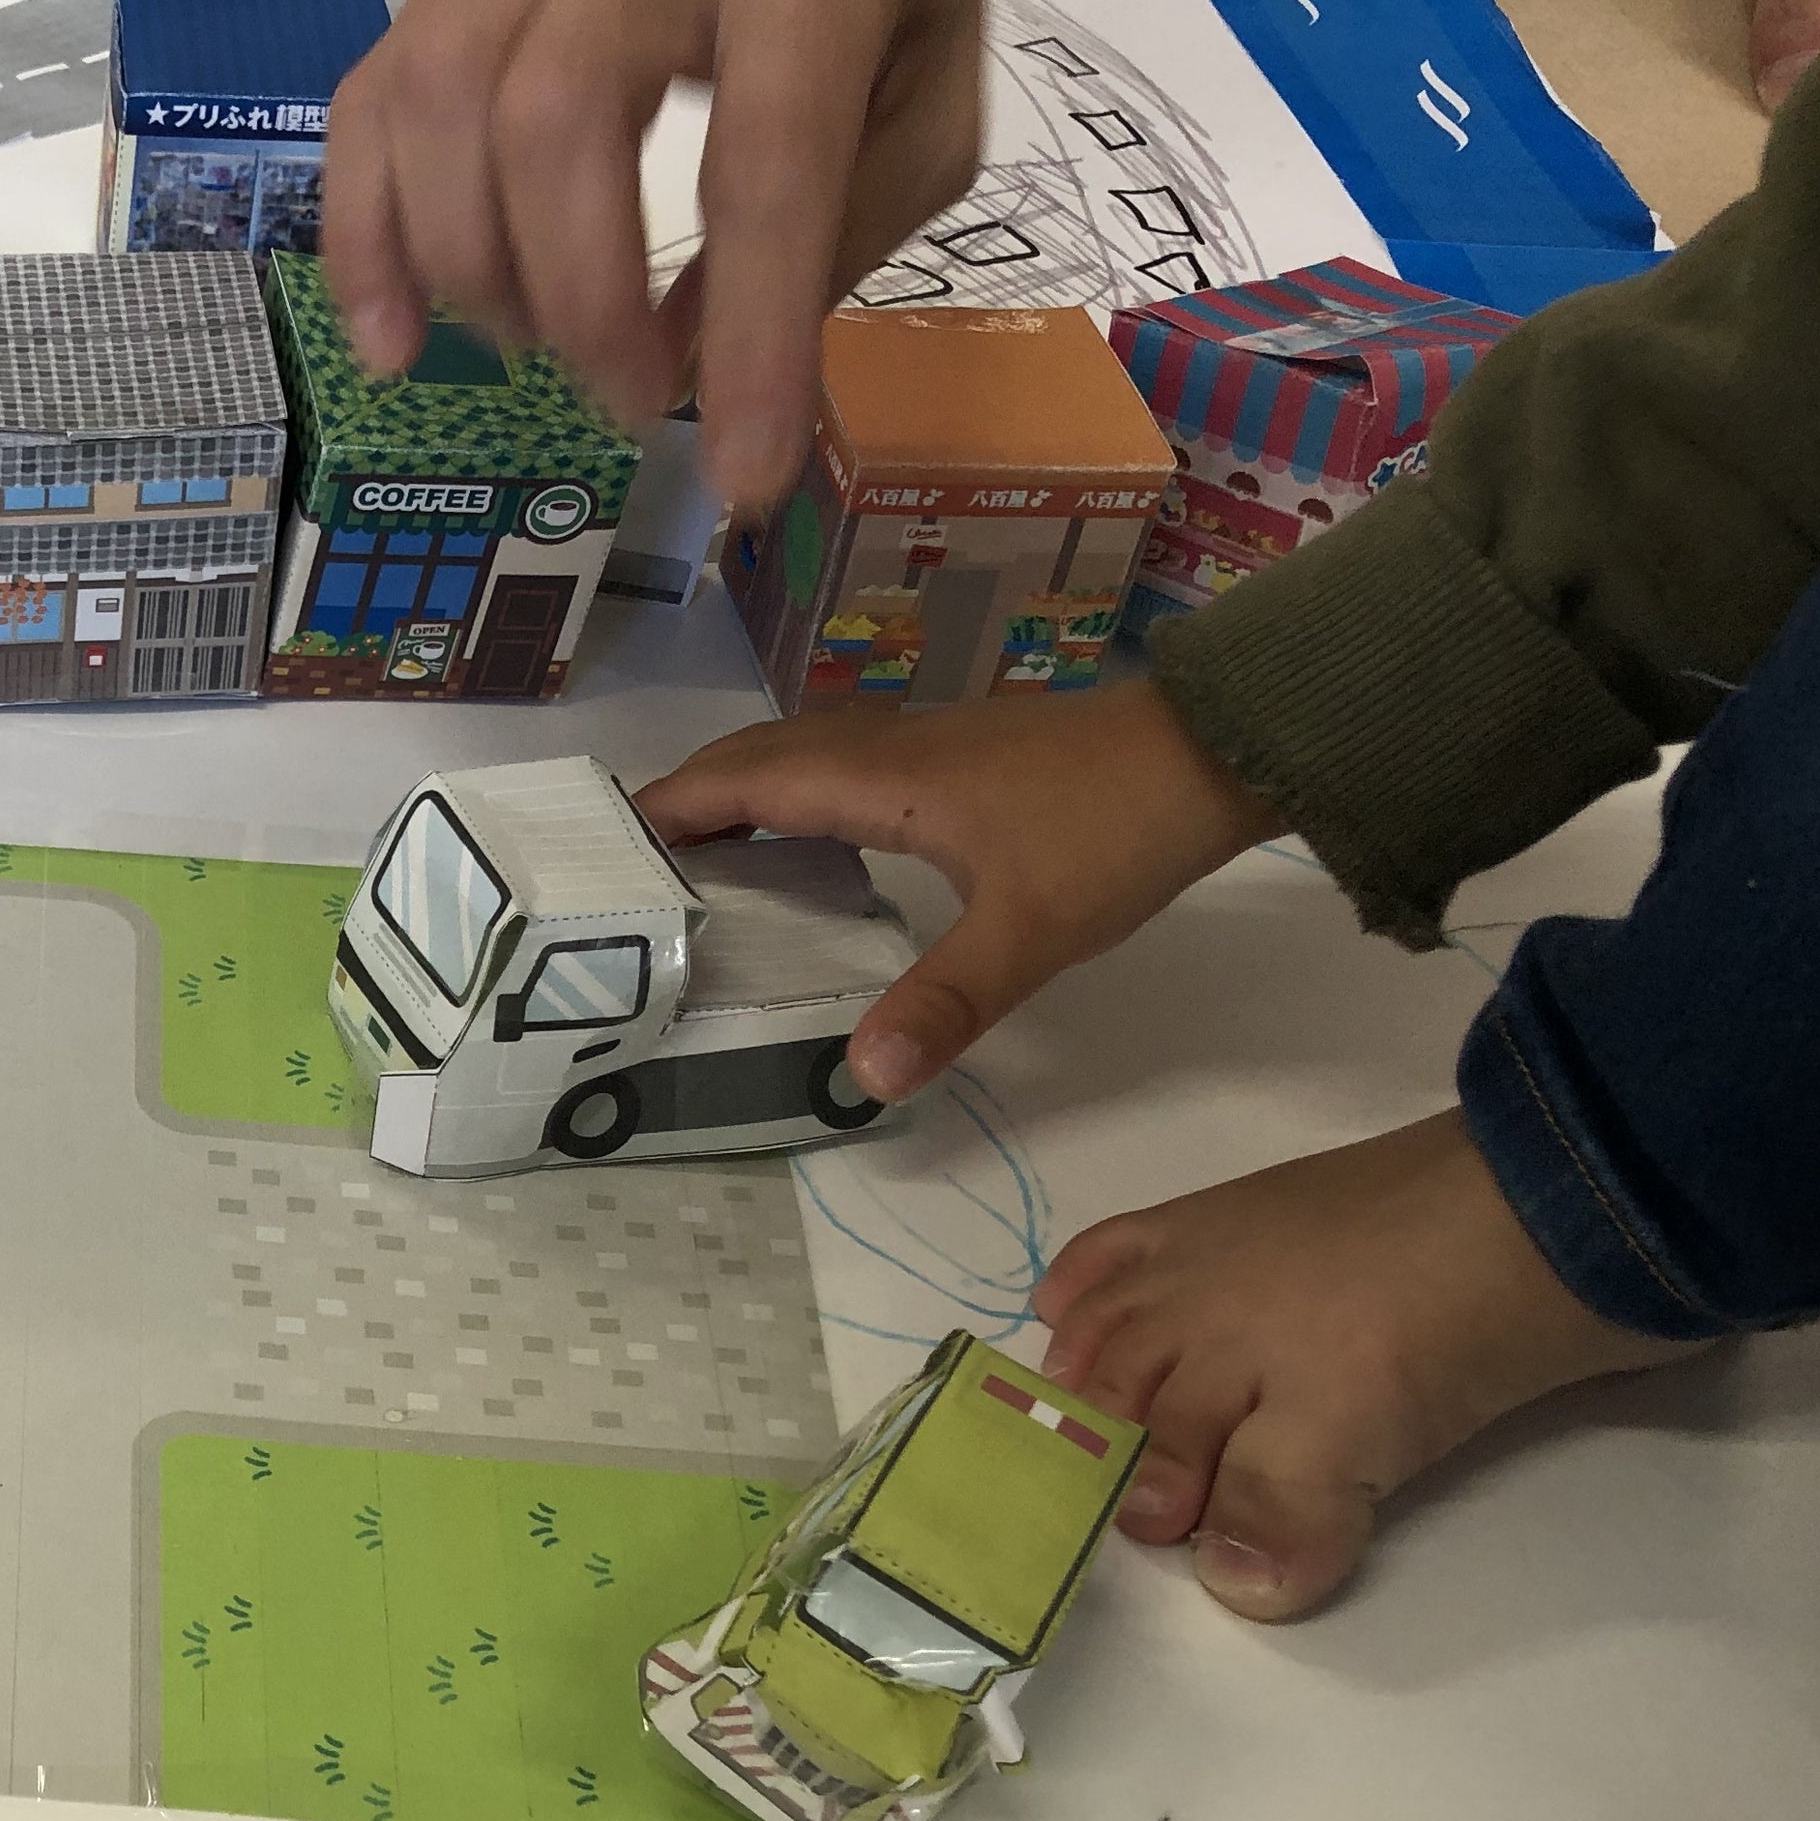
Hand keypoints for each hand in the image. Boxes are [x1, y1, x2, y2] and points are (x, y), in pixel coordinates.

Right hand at [324, 0, 990, 507]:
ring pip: (442, 98)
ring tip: (529, 352)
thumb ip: (840, 234)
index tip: (745, 476)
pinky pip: (374, 95)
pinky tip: (392, 335)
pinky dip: (363, 231)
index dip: (749, 329)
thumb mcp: (936, 95)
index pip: (766, 154)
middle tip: (632, 398)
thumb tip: (696, 369)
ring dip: (467, 267)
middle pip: (554, 114)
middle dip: (579, 297)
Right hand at [632, 683, 1283, 1099]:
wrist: (1219, 750)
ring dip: (745, 789)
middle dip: (691, 796)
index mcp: (881, 778)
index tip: (600, 844)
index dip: (672, 806)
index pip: (745, 780)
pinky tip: (817, 840)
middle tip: (634, 859)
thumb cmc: (1114, 830)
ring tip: (703, 850)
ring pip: (807, 751)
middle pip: (762, 754)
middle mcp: (890, 746)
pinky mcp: (965, 754)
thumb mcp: (1031, 931)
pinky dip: (800, 791)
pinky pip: (847, 762)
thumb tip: (860, 1077)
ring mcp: (930, 742)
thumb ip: (944, 1002)